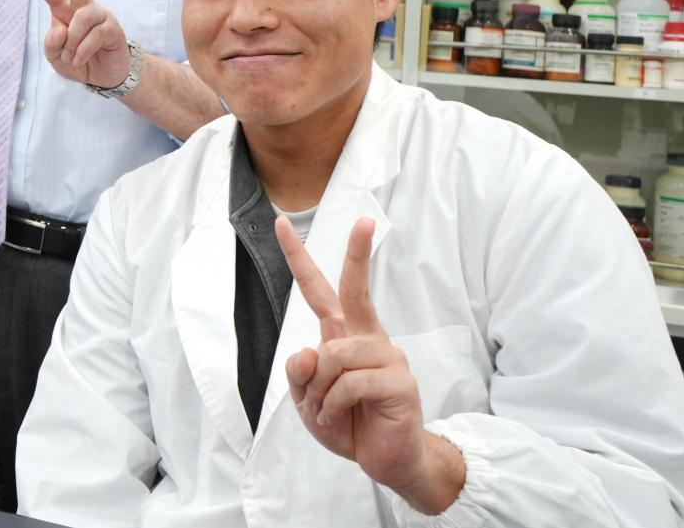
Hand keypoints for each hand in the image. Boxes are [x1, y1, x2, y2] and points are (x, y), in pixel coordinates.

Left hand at [27, 0, 131, 89]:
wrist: (105, 76)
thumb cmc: (78, 62)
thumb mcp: (55, 58)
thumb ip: (51, 45)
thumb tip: (59, 29)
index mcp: (64, 11)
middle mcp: (82, 8)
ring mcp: (99, 16)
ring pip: (82, 16)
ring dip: (72, 42)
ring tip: (71, 57)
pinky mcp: (112, 28)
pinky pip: (93, 35)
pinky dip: (82, 52)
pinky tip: (80, 60)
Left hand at [275, 216, 463, 513]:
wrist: (387, 462)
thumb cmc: (347, 423)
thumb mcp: (307, 400)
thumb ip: (299, 373)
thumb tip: (308, 350)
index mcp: (344, 336)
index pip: (320, 290)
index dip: (299, 258)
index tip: (283, 223)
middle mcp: (368, 338)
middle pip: (356, 290)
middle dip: (358, 254)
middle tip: (365, 220)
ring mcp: (388, 357)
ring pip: (334, 356)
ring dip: (319, 392)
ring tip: (328, 413)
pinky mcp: (400, 381)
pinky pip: (350, 384)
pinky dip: (332, 407)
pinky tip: (339, 420)